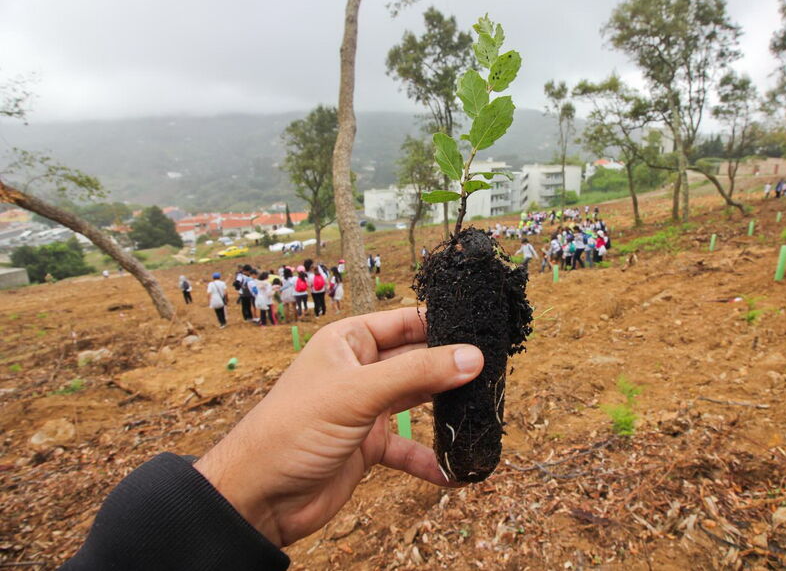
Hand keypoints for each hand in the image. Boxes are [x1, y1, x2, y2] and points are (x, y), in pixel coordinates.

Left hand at [193, 307, 482, 547]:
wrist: (257, 496)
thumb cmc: (293, 430)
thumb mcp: (358, 393)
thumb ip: (417, 373)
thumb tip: (473, 357)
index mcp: (349, 342)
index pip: (405, 322)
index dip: (442, 323)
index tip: (484, 328)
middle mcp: (359, 370)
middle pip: (417, 361)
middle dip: (452, 367)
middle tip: (495, 371)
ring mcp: (364, 408)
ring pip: (416, 401)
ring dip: (445, 410)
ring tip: (481, 412)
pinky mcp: (366, 446)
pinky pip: (407, 449)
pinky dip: (428, 459)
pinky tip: (453, 471)